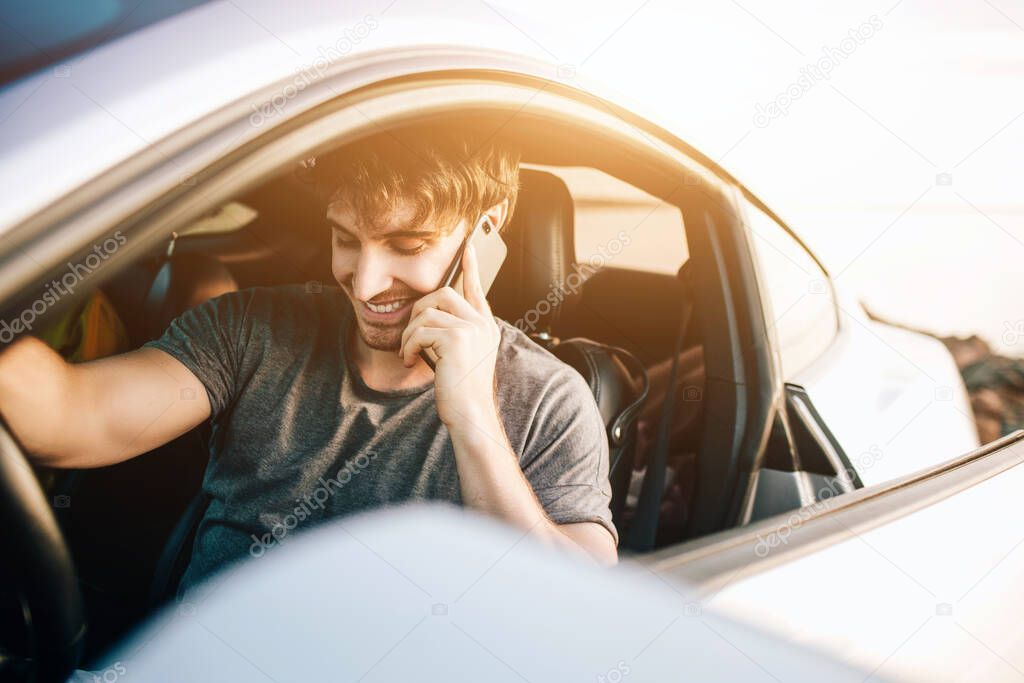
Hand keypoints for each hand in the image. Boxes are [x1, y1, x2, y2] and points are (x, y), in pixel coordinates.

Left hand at [399, 244, 500, 429]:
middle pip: (442, 294)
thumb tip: (427, 314)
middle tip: (411, 337)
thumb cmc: (460, 390)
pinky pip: (420, 331)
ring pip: (426, 313)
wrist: (470, 414)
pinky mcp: (457, 339)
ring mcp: (472, 329)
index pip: (476, 289)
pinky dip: (408, 346)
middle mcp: (482, 324)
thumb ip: (452, 332)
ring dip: (409, 335)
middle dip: (418, 312)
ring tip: (410, 354)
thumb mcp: (459, 356)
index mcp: (485, 327)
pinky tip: (410, 361)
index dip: (471, 267)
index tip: (469, 246)